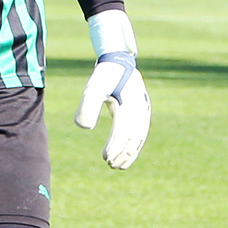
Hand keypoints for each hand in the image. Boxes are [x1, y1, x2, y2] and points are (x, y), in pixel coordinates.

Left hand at [75, 10, 149, 169]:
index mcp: (130, 104)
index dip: (115, 146)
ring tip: (118, 165)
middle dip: (122, 153)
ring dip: (129, 153)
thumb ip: (87, 107)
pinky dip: (134, 146)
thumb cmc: (104, 75)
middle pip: (133, 138)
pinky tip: (126, 154)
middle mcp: (140, 109)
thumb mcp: (93, 88)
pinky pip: (140, 133)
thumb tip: (84, 128)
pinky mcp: (143, 111)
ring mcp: (144, 111)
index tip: (105, 157)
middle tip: (110, 165)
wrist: (119, 61)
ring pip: (138, 138)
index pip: (123, 132)